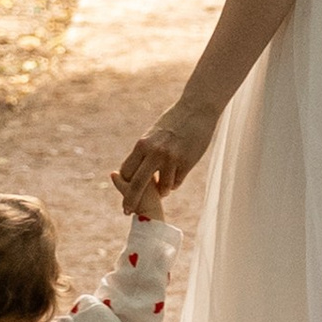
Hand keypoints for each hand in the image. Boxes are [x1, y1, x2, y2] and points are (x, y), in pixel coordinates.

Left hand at [114, 98, 214, 212]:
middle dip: (130, 201)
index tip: (124, 192)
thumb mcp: (153, 134)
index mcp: (143, 144)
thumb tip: (133, 170)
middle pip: (137, 185)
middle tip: (127, 211)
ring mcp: (172, 159)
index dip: (125, 183)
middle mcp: (155, 152)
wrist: (197, 109)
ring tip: (164, 186)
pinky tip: (177, 175)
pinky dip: (174, 183)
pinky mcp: (187, 163)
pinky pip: (176, 183)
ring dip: (162, 190)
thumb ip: (144, 151)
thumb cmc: (174, 120)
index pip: (126, 171)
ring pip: (162, 188)